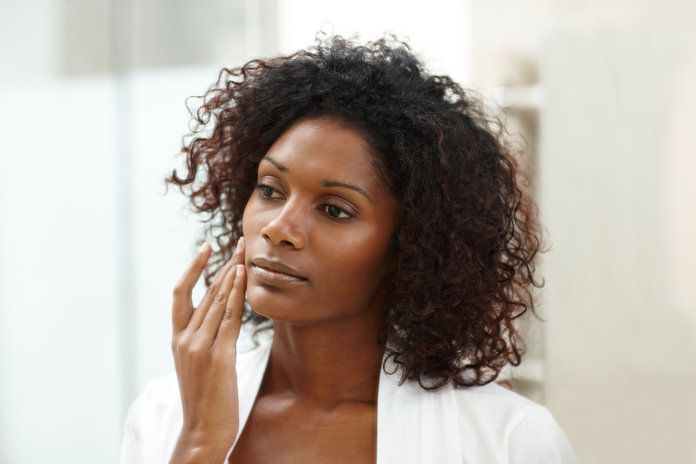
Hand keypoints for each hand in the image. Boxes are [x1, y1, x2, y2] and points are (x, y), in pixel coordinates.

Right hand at [169, 237, 246, 462]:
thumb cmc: (205, 400)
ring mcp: (200, 346)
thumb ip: (203, 341)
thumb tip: (218, 320)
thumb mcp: (198, 365)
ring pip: (217, 300)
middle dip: (222, 264)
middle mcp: (185, 339)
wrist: (203, 430)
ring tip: (244, 253)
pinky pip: (229, 318)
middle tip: (237, 243)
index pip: (180, 294)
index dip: (192, 269)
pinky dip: (236, 295)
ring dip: (232, 274)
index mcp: (177, 340)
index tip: (206, 249)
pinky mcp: (218, 356)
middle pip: (204, 291)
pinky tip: (243, 277)